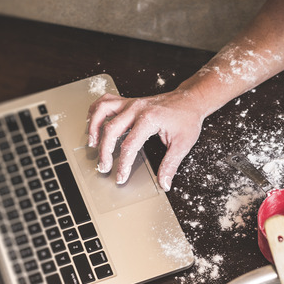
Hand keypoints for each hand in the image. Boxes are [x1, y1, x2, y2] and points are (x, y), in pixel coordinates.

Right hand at [86, 89, 206, 190]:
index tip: (120, 177)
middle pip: (111, 130)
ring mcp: (131, 102)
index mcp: (149, 119)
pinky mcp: (129, 101)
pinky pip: (106, 101)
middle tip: (104, 167)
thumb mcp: (183, 144)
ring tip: (92, 143)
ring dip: (93, 126)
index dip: (123, 164)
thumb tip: (164, 183)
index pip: (129, 145)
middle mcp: (137, 108)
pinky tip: (93, 122)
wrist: (190, 100)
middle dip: (105, 152)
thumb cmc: (187, 118)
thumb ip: (170, 165)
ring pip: (102, 110)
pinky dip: (96, 111)